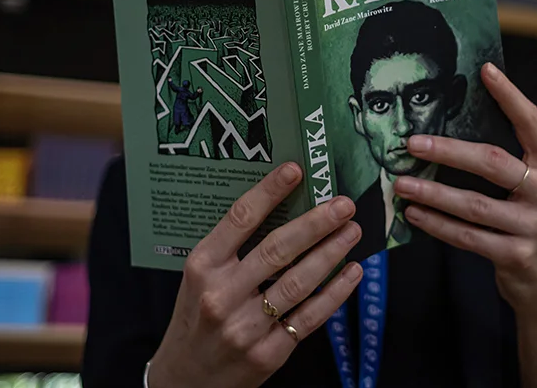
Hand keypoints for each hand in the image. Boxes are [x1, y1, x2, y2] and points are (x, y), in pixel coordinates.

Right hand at [148, 162, 363, 387]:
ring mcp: (245, 327)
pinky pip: (309, 317)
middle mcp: (221, 295)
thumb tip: (285, 207)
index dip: (269, 191)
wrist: (185, 379)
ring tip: (352, 231)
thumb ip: (233, 248)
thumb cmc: (196, 317)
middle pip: (277, 249)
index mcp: (201, 267)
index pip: (239, 219)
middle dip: (316, 223)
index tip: (295, 170)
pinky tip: (351, 271)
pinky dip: (335, 292)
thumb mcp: (200, 278)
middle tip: (343, 204)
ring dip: (331, 253)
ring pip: (298, 282)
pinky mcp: (268, 353)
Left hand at [393, 63, 536, 317]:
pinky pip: (467, 237)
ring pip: (473, 205)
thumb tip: (452, 121)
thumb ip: (508, 158)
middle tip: (412, 143)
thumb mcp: (530, 186)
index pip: (532, 122)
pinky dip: (436, 224)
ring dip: (431, 192)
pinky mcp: (519, 257)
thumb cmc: (526, 220)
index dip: (509, 95)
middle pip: (493, 163)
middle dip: (448, 151)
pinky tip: (413, 214)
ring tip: (401, 182)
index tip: (485, 70)